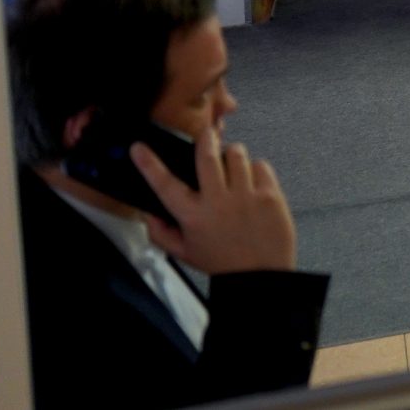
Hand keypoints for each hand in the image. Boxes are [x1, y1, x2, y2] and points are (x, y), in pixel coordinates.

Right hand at [133, 120, 297, 274]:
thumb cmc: (221, 262)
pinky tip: (252, 183)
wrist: (259, 276)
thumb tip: (148, 213)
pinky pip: (260, 165)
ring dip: (232, 155)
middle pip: (207, 157)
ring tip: (232, 166)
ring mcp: (245, 196)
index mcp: (192, 217)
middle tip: (206, 134)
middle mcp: (217, 202)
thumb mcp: (184, 253)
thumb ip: (161, 233)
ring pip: (237, 155)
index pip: (165, 185)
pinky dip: (255, 169)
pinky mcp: (270, 195)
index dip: (149, 164)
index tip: (139, 148)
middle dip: (205, 139)